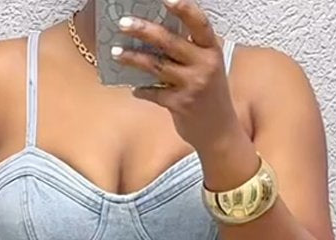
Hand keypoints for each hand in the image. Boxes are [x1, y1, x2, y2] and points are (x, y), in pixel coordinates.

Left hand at [114, 0, 239, 151]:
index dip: (184, 8)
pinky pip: (154, 92)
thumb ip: (189, 49)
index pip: (199, 23)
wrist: (219, 131)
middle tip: (123, 23)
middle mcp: (204, 64)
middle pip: (169, 42)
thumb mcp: (207, 66)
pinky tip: (134, 89)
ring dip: (133, 59)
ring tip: (116, 52)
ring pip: (156, 66)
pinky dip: (141, 90)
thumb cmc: (209, 94)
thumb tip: (154, 33)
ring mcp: (192, 85)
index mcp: (211, 49)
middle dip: (144, 30)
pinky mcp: (180, 104)